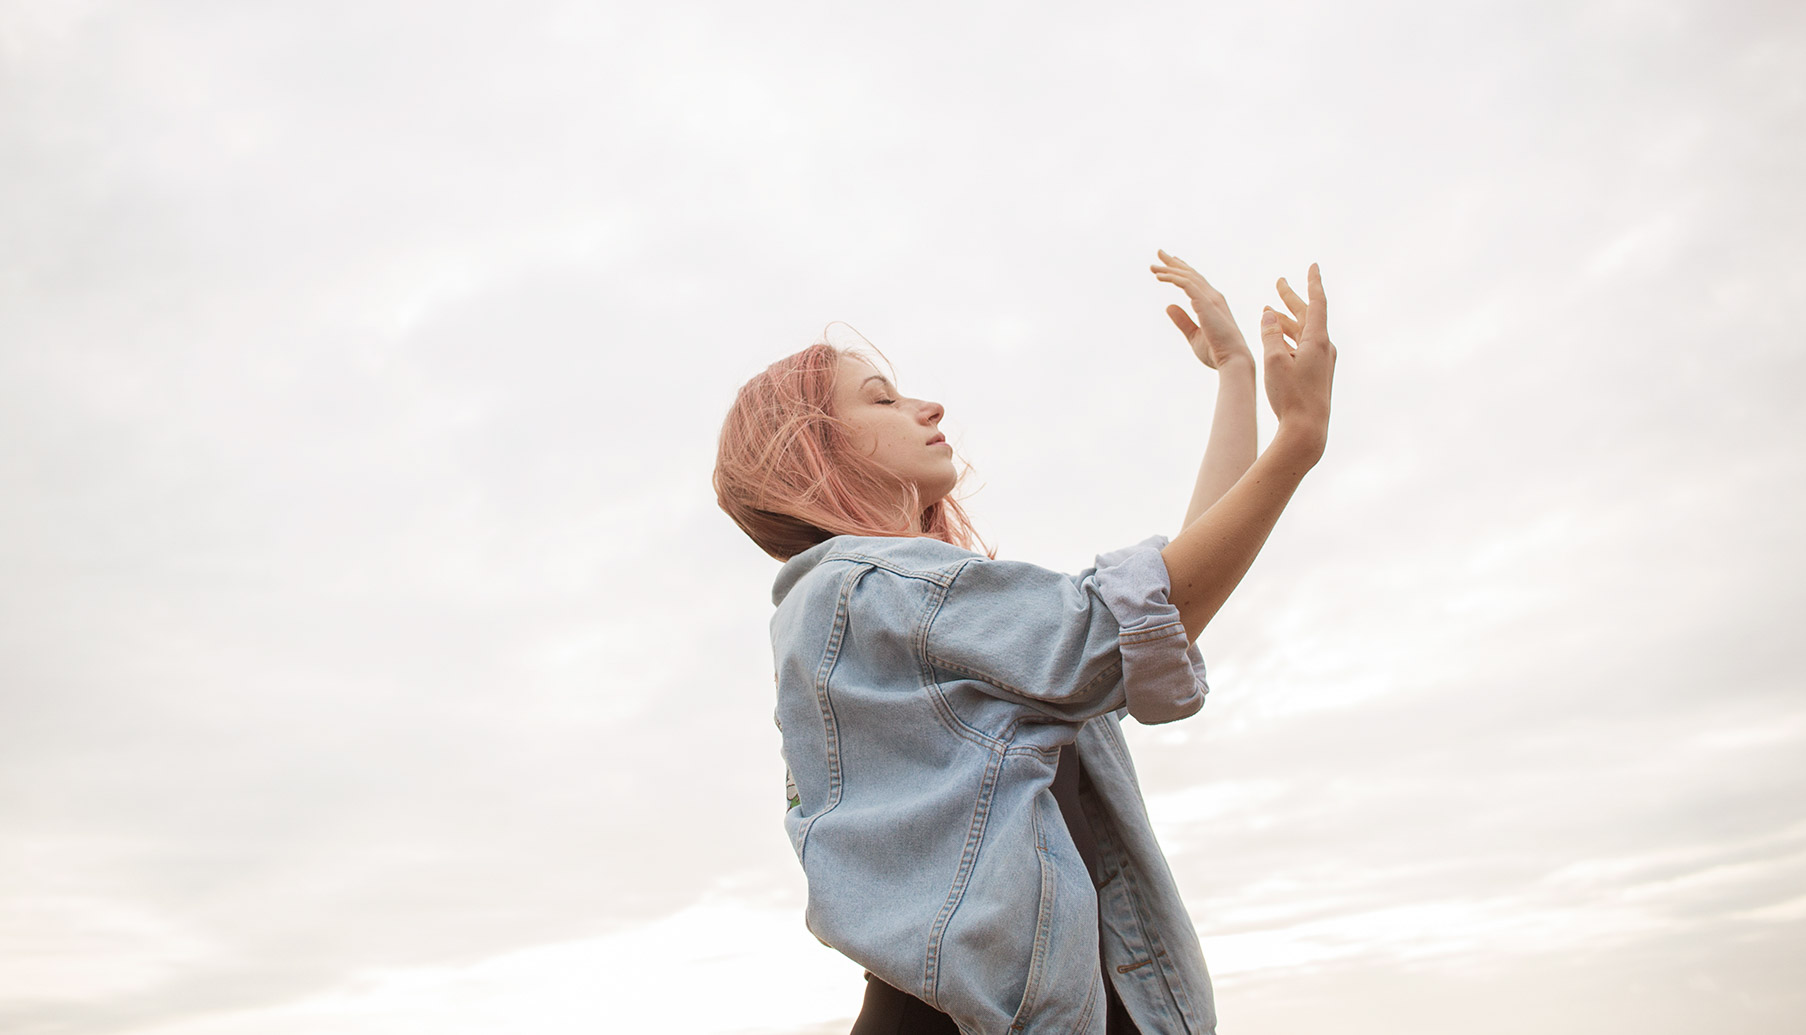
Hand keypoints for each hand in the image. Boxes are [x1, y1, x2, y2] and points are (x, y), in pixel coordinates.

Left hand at [1151, 250, 1254, 370]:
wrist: (1232, 360)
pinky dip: (1172, 277)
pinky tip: (1159, 276)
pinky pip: (1185, 284)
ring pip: (1187, 277)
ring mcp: (1210, 298)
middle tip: (1159, 254)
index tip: (1171, 262)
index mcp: (1212, 304)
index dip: (1183, 270)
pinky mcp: (1205, 302)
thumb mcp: (1194, 335)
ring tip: (1153, 267)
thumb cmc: (1217, 351)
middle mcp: (1213, 297)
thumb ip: (1182, 320)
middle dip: (1174, 263)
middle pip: (1191, 274)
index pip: (1196, 282)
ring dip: (1169, 269)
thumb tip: (1168, 306)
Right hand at [1259, 264, 1335, 450]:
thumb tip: (1268, 313)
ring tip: (1269, 310)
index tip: (1313, 266)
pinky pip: (1302, 347)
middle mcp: (1324, 347)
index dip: (1313, 282)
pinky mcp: (1317, 374)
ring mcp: (1322, 361)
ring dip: (1287, 320)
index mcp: (1317, 340)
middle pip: (1308, 315)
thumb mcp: (1275, 361)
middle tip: (1279, 282)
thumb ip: (1270, 333)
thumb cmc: (1291, 396)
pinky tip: (1276, 340)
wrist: (1307, 430)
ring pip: (1303, 332)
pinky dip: (1289, 338)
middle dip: (1292, 298)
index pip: (1317, 302)